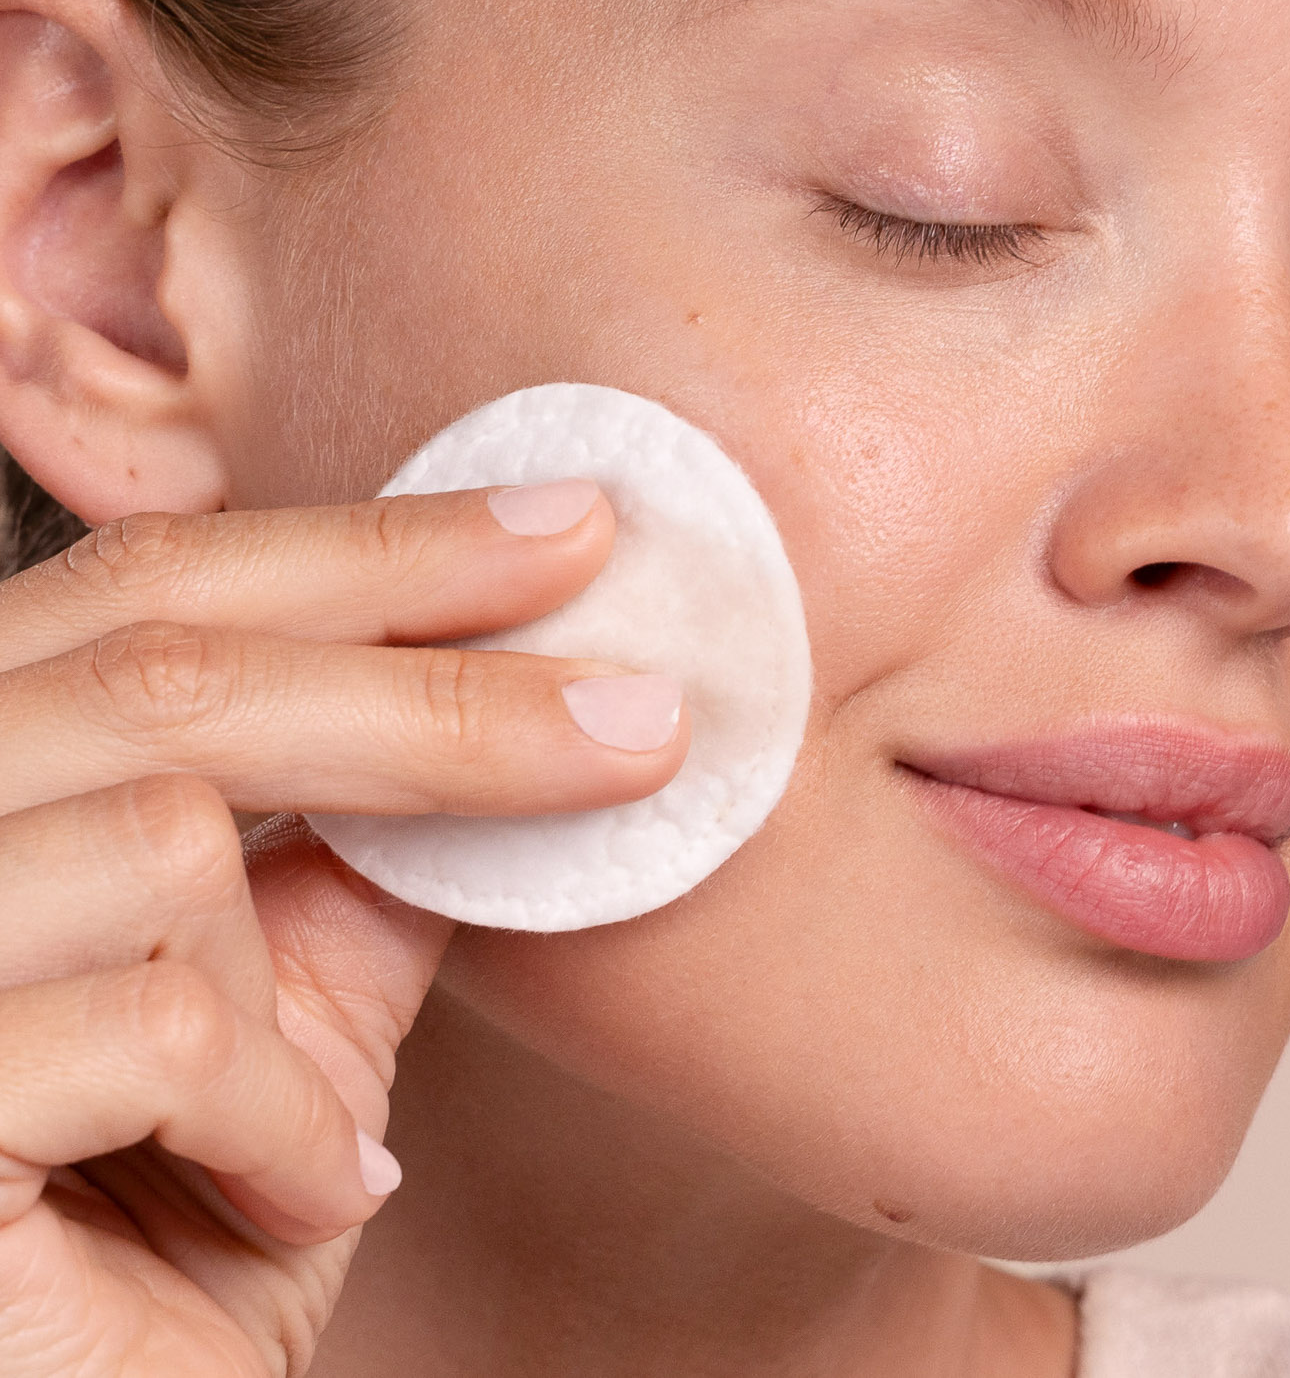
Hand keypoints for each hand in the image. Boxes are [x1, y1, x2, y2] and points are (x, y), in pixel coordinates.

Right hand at [0, 484, 687, 1376]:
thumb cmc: (159, 1244)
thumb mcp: (276, 1027)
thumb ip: (345, 873)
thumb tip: (504, 725)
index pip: (156, 589)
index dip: (372, 549)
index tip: (568, 528)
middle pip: (173, 671)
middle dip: (444, 690)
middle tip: (650, 717)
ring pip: (166, 838)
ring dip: (301, 1004)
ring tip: (331, 1147)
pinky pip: (166, 1032)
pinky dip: (281, 1124)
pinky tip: (297, 1203)